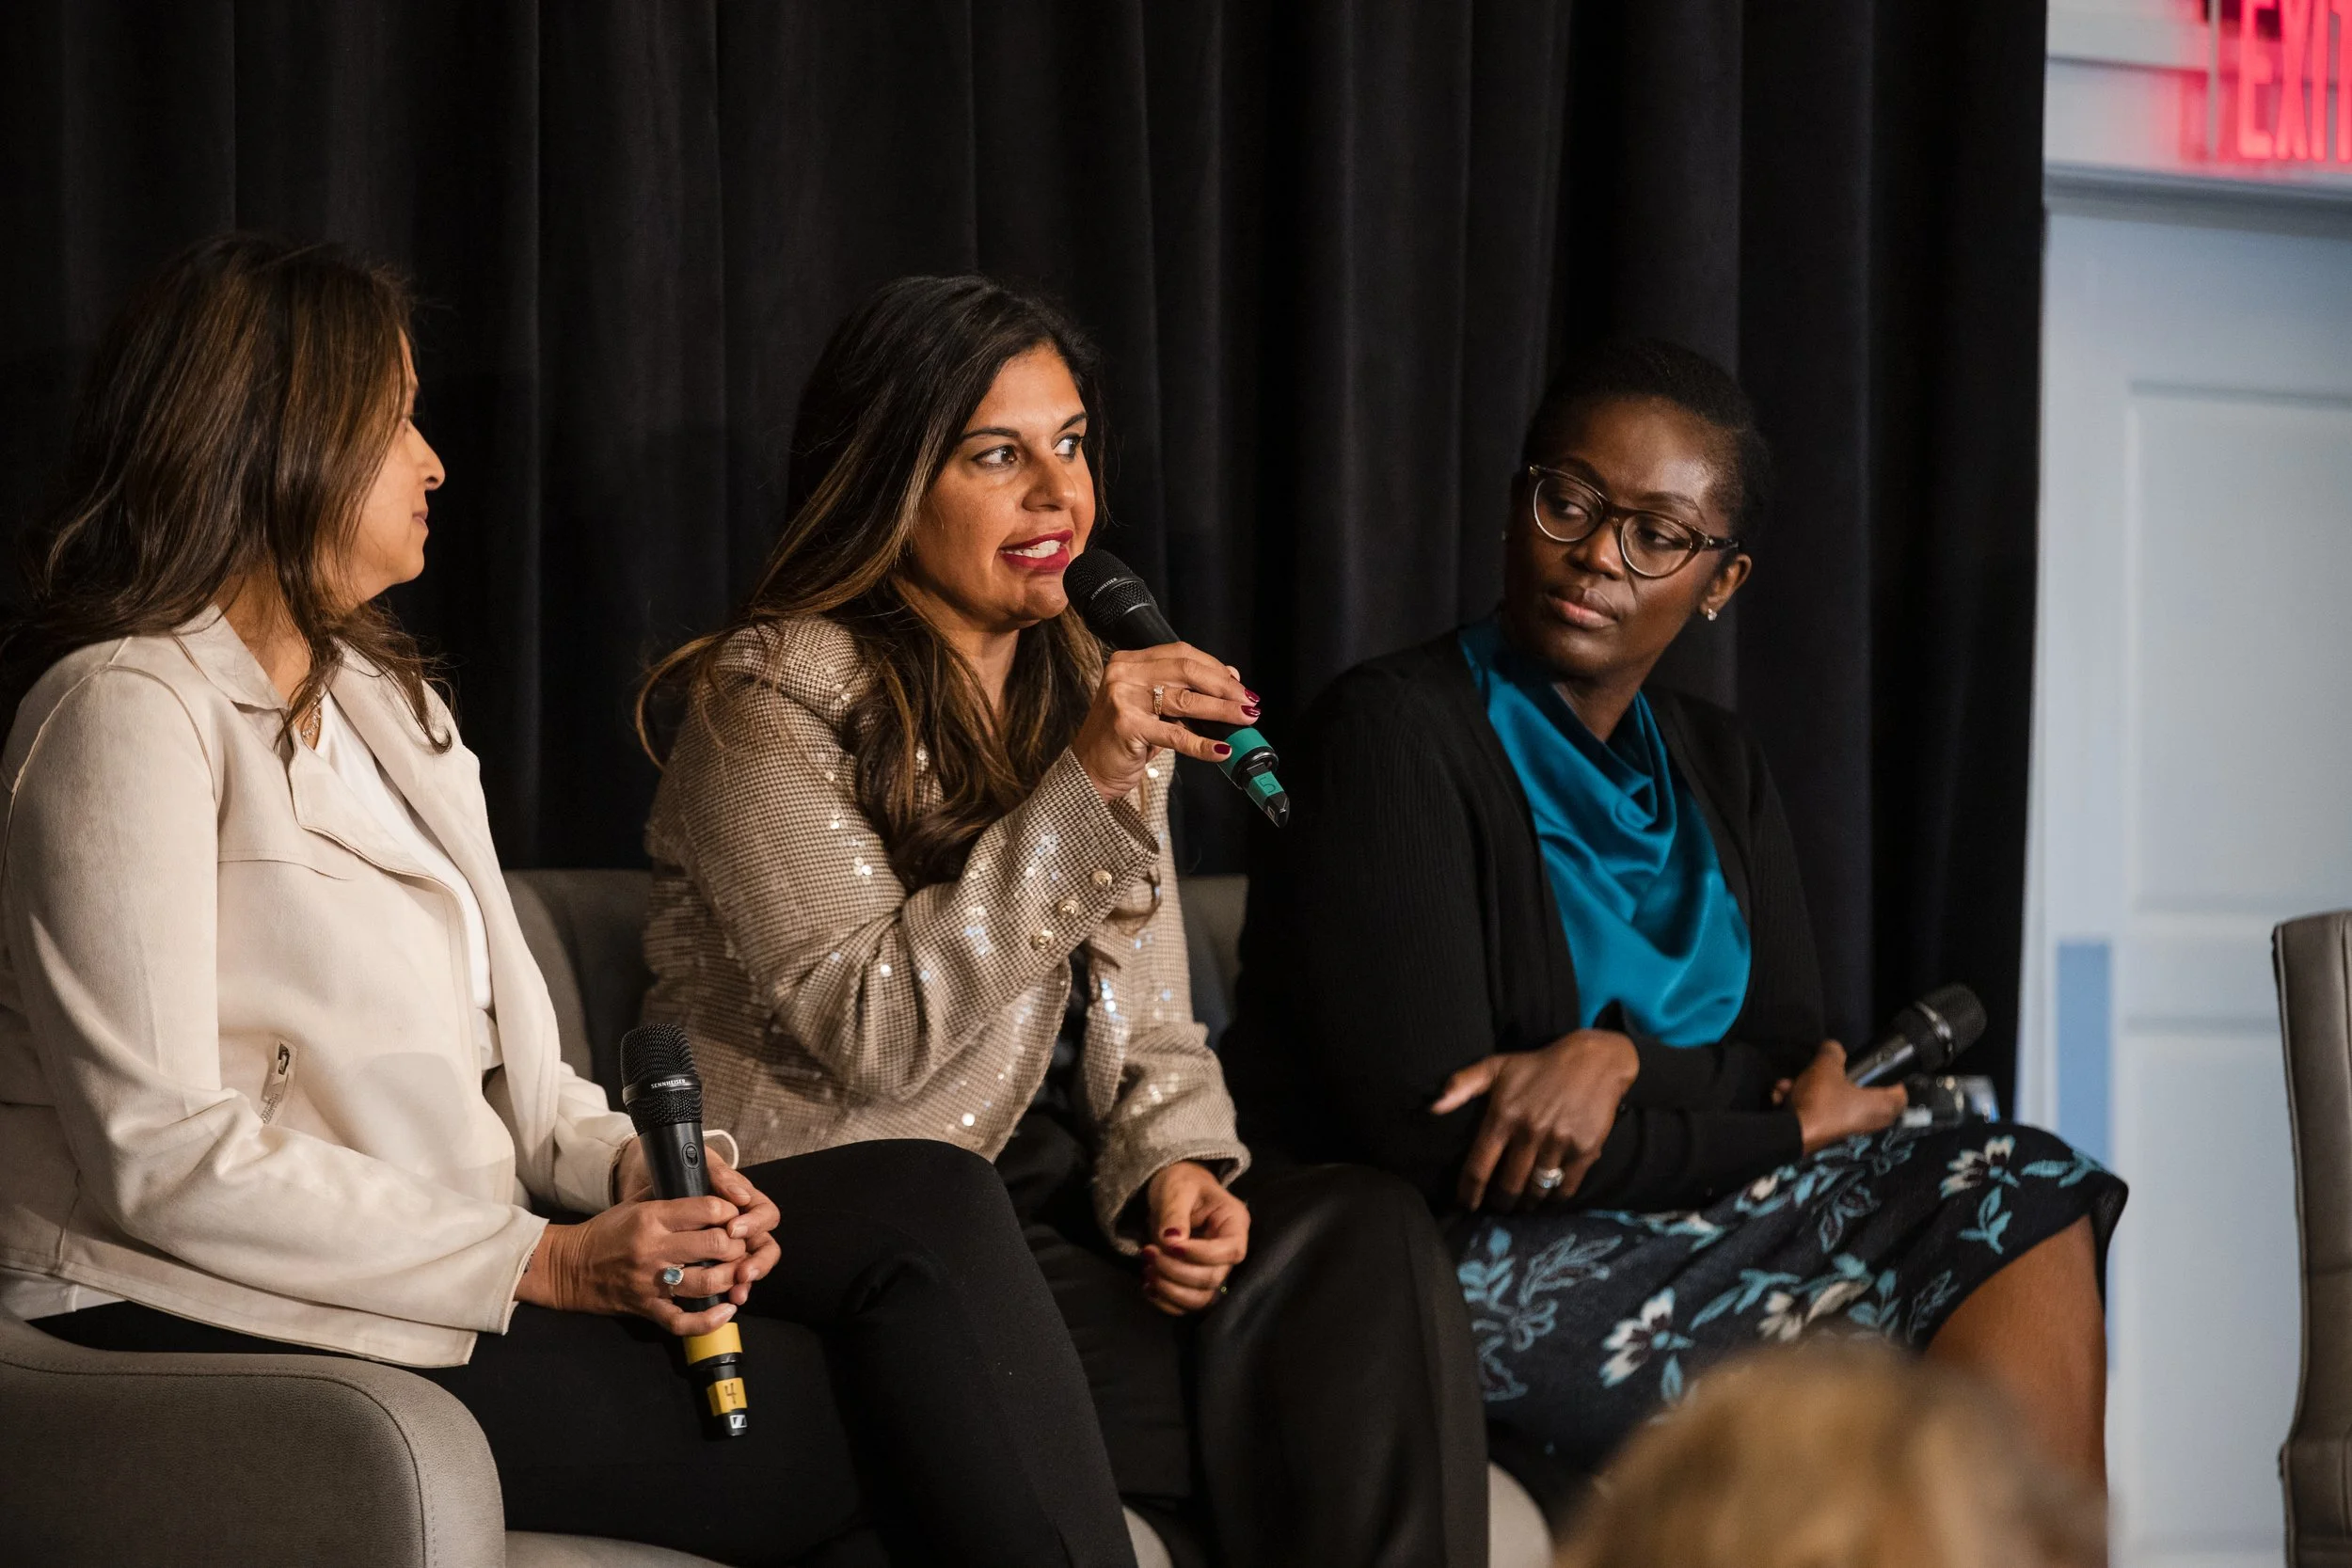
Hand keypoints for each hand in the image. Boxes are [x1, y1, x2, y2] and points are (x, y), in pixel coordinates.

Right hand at [615, 1140, 781, 1310]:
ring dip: (731, 1277)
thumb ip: (668, 1191)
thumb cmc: (606, 1232)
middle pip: (715, 1245)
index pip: (707, 1209)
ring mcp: (651, 1282)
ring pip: (708, 1282)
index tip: (733, 1216)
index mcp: (651, 1218)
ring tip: (737, 1271)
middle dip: (737, 1244)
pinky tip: (726, 1310)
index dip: (729, 1211)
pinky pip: (683, 1321)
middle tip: (739, 1244)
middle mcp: (654, 1249)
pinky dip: (710, 1320)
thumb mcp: (634, 1203)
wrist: (568, 1267)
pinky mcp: (647, 1309)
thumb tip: (702, 1180)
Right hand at [1071, 642, 1258, 802]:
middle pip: (1187, 671)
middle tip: (1248, 703)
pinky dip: (1202, 743)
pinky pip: (1176, 734)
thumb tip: (1230, 678)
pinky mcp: (1127, 726)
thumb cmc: (1123, 738)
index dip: (1215, 669)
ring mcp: (1123, 698)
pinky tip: (1221, 749)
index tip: (1239, 686)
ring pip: (1185, 700)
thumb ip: (1183, 690)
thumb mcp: (1151, 707)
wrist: (1089, 770)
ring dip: (1222, 711)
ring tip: (1244, 719)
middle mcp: (1124, 673)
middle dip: (1224, 687)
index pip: (1181, 654)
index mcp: (1130, 661)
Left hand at [1139, 1160, 1249, 1314]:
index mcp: (1234, 1223)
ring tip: (1147, 1271)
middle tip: (1148, 1253)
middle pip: (1213, 1278)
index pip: (1229, 1251)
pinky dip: (1166, 1302)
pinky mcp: (1196, 1282)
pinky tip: (1148, 1286)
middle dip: (1176, 1271)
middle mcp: (1229, 1251)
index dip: (1200, 1254)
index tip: (1167, 1244)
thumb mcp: (1176, 1188)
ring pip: (1202, 1299)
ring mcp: (1214, 1269)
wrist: (1172, 1190)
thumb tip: (1170, 1241)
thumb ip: (1175, 1213)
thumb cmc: (1180, 1182)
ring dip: (1171, 1291)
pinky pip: (1187, 1306)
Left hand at [1433, 1029, 1639, 1210]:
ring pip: (1536, 1190)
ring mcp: (1558, 1143)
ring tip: (1522, 1205)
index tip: (1466, 1205)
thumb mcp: (1496, 1067)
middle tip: (1499, 1207)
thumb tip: (1432, 1107)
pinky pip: (1565, 1187)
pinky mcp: (1585, 1150)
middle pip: (1508, 1185)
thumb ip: (1462, 1085)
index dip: (1469, 1192)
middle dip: (1501, 1203)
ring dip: (1527, 1204)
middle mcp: (1529, 1132)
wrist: (1593, 1061)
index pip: (1479, 1166)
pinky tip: (1548, 1198)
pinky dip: (1554, 1198)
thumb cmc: (1538, 1066)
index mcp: (1503, 1116)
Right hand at [1774, 1041, 1907, 1152]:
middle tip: (1829, 1070)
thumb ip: (1833, 1052)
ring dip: (1812, 1088)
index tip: (1874, 1067)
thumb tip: (1833, 1048)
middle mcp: (1871, 1121)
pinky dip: (1805, 1102)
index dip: (1890, 1076)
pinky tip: (1784, 1095)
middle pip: (1862, 1093)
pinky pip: (1822, 1112)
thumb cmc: (1822, 1100)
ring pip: (1835, 1101)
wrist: (1794, 1133)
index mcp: (1882, 1106)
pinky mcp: (1829, 1134)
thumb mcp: (1826, 1066)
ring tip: (1791, 1082)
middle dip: (1839, 1079)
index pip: (1901, 1092)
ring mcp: (1849, 1129)